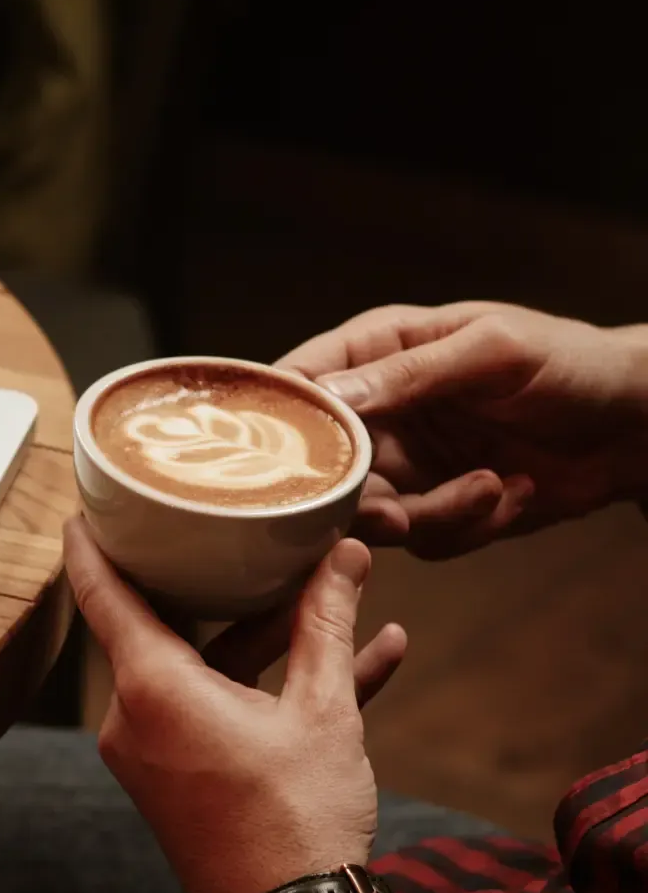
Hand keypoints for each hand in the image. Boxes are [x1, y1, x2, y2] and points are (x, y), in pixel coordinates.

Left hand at [64, 518, 405, 892]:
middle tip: (237, 534)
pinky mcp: (181, 777)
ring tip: (337, 602)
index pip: (101, 593)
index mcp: (152, 687)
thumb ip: (326, 624)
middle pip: (168, 625)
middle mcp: (137, 716)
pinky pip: (222, 713)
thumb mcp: (322, 711)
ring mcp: (156, 751)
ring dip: (272, 642)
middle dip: (220, 585)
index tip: (86, 505)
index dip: (91, 545)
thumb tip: (345, 556)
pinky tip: (360, 663)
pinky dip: (271, 691)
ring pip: (209, 670)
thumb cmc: (296, 824)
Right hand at [277, 302, 647, 557]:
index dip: (279, 424)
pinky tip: (514, 492)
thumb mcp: (492, 352)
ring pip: (370, 516)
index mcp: (376, 352)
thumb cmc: (570, 363)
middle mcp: (378, 411)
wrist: (635, 425)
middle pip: (320, 468)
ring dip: (433, 514)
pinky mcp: (434, 507)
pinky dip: (469, 526)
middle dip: (361, 500)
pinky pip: (422, 540)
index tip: (284, 465)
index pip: (298, 384)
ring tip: (492, 488)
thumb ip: (408, 374)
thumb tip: (327, 397)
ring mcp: (403, 464)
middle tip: (400, 514)